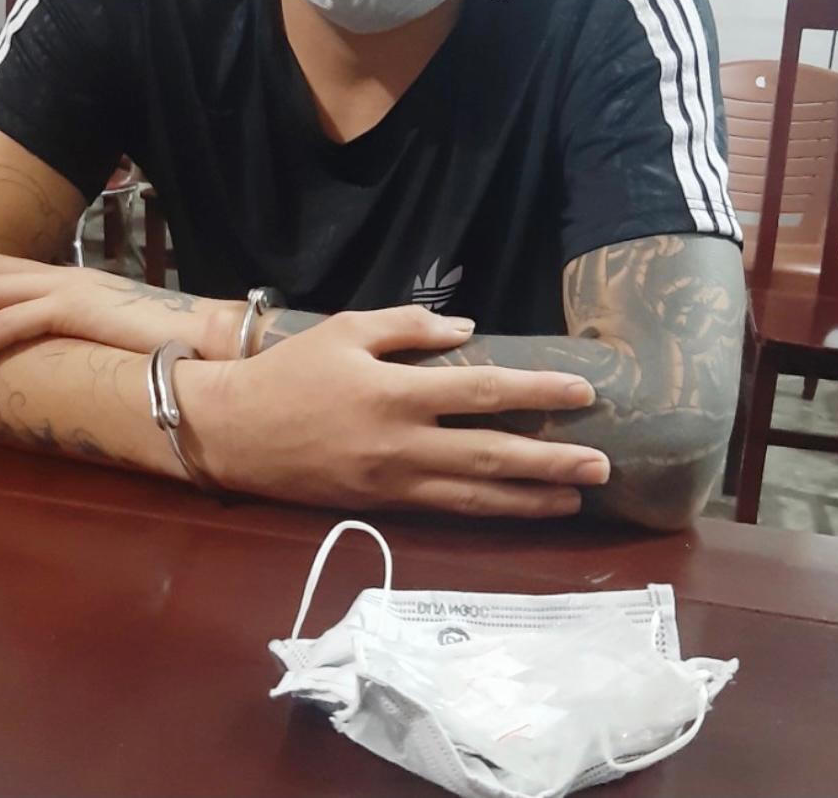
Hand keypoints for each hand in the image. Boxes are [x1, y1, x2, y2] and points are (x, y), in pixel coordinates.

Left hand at [0, 240, 243, 372]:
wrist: (205, 332)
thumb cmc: (165, 337)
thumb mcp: (111, 329)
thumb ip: (82, 327)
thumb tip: (64, 341)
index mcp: (70, 278)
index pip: (5, 263)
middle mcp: (61, 276)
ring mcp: (66, 290)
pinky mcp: (72, 310)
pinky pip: (9, 326)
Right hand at [178, 305, 609, 518]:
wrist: (234, 432)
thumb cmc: (290, 371)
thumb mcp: (345, 329)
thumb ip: (408, 327)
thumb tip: (469, 332)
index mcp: (395, 393)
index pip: (481, 392)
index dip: (535, 392)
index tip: (582, 392)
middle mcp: (402, 444)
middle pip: (491, 456)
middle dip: (551, 461)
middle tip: (603, 465)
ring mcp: (393, 482)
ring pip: (475, 497)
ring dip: (530, 498)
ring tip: (577, 497)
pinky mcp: (382, 505)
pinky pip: (446, 511)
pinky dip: (488, 512)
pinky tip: (517, 509)